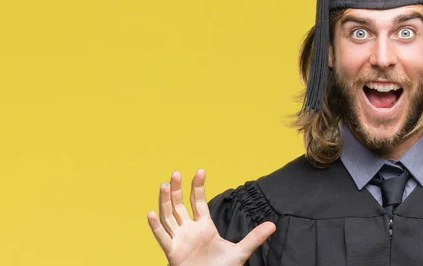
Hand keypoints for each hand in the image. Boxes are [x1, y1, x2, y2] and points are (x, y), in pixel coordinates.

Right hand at [147, 169, 275, 265]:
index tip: (200, 171)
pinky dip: (155, 226)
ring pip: (169, 216)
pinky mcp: (172, 252)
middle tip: (175, 173)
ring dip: (164, 201)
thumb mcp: (240, 252)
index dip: (197, 187)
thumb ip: (254, 237)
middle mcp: (189, 230)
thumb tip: (273, 225)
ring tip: (163, 185)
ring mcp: (180, 239)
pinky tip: (150, 213)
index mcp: (204, 226)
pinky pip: (162, 237)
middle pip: (179, 205)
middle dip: (176, 189)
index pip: (198, 202)